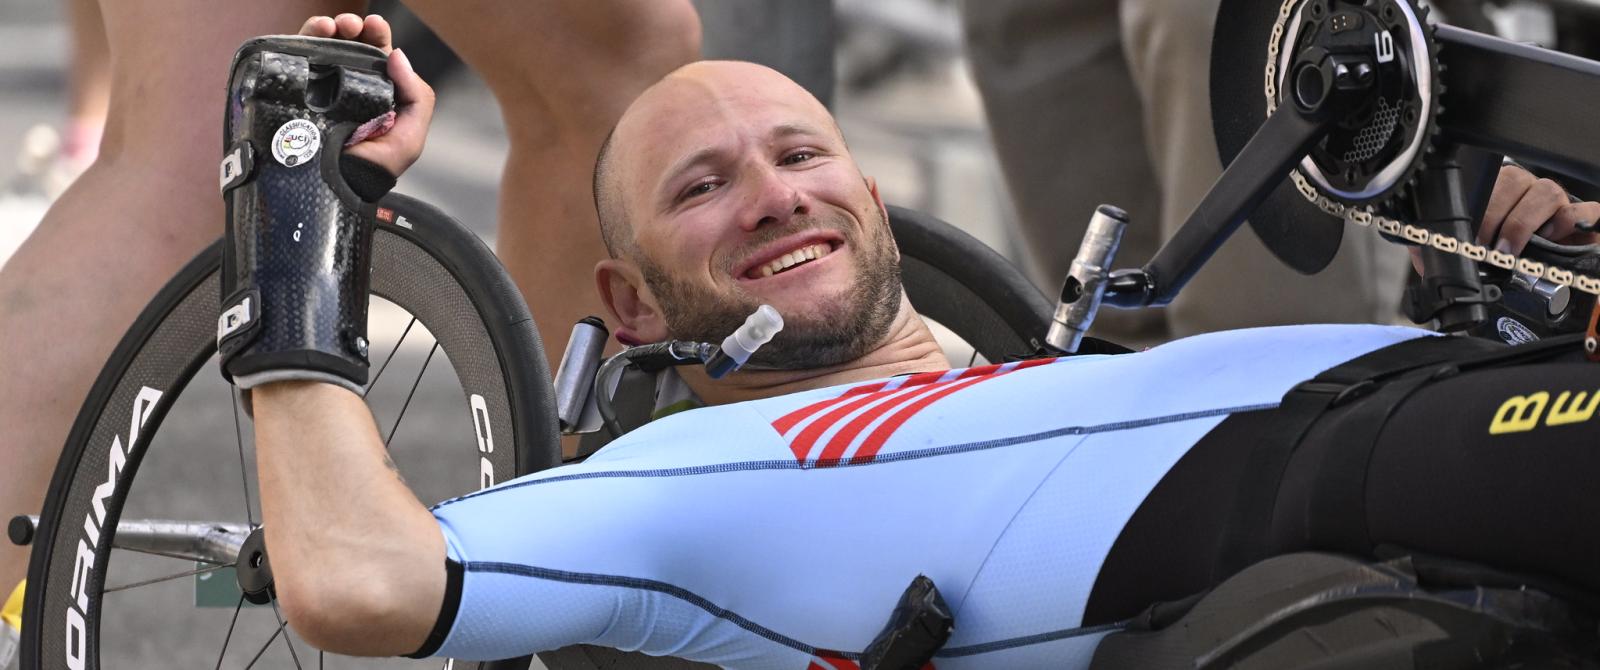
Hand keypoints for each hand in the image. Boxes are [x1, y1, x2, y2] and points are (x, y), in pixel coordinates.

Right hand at [299, 14, 434, 177]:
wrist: (337, 186)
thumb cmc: (374, 168)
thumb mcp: (410, 136)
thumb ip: (417, 96)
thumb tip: (398, 55)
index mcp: (378, 94)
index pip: (378, 57)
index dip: (377, 38)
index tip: (376, 27)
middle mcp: (349, 88)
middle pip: (352, 47)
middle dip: (354, 28)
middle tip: (353, 25)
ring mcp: (322, 89)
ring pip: (325, 47)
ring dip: (330, 29)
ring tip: (333, 26)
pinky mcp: (298, 91)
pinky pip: (299, 58)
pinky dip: (307, 38)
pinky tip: (316, 33)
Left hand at [1410, 164, 1598, 271]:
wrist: (1551, 277)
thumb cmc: (1508, 256)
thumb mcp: (1473, 252)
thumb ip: (1446, 246)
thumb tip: (1420, 250)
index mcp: (1499, 192)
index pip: (1486, 182)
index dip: (1476, 205)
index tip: (1468, 235)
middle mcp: (1528, 190)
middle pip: (1512, 181)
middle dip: (1493, 215)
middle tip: (1485, 247)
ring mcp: (1557, 200)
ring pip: (1545, 191)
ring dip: (1523, 222)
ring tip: (1510, 249)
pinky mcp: (1584, 217)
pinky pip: (1583, 210)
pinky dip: (1569, 222)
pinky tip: (1554, 238)